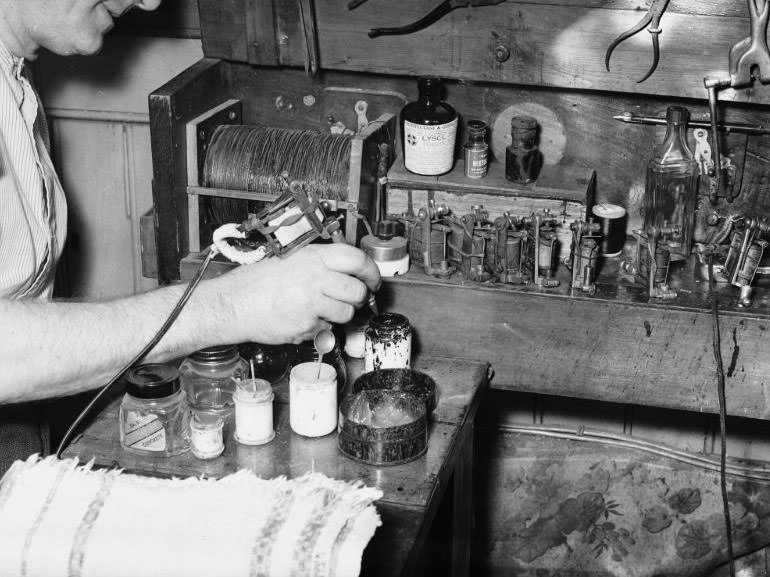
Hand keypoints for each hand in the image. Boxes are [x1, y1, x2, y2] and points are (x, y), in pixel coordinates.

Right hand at [205, 243, 380, 344]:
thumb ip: (319, 264)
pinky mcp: (306, 325)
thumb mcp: (290, 260)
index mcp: (312, 257)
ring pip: (346, 313)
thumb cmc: (256, 283)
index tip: (373, 280)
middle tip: (351, 299)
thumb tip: (348, 274)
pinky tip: (303, 318)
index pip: (357, 259)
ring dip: (340, 315)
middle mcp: (315, 277)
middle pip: (358, 290)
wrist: (233, 305)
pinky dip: (320, 327)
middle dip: (358, 298)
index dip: (372, 271)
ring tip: (321, 309)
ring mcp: (311, 302)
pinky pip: (327, 329)